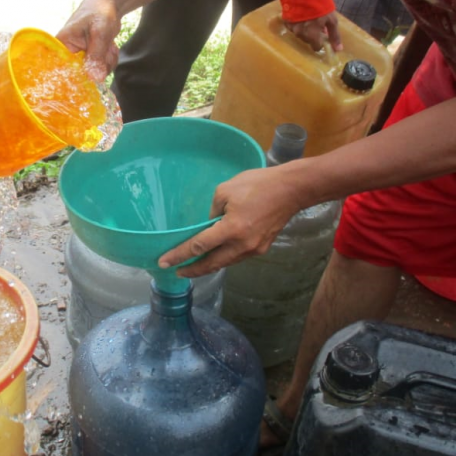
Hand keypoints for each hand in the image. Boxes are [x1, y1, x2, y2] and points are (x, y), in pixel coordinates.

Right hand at [56, 0, 120, 81]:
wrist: (110, 4)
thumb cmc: (100, 12)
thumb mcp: (99, 33)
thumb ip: (96, 56)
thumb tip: (96, 79)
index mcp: (62, 44)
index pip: (62, 69)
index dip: (76, 77)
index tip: (92, 76)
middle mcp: (68, 53)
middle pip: (81, 74)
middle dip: (98, 66)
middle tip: (107, 50)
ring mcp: (80, 57)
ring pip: (94, 73)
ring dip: (107, 62)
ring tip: (109, 45)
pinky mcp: (90, 59)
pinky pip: (100, 69)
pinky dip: (109, 60)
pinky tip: (110, 47)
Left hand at [157, 167, 304, 277]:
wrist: (292, 190)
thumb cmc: (258, 184)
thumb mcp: (225, 191)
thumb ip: (212, 212)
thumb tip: (209, 226)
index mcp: (231, 228)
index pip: (199, 246)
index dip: (179, 255)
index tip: (164, 262)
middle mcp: (242, 244)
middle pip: (211, 263)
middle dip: (192, 270)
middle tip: (177, 270)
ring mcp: (254, 249)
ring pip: (225, 262)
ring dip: (208, 265)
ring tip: (193, 265)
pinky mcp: (262, 247)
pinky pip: (237, 257)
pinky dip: (224, 258)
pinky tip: (215, 255)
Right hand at [284, 11, 342, 52]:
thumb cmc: (320, 4)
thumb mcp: (331, 19)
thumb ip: (334, 35)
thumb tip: (338, 50)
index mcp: (311, 35)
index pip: (316, 47)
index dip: (321, 42)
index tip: (323, 34)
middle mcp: (300, 34)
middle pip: (308, 40)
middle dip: (313, 34)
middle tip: (317, 23)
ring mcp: (291, 27)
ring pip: (300, 33)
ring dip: (305, 29)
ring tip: (309, 17)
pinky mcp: (285, 20)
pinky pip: (293, 27)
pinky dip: (297, 23)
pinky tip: (301, 15)